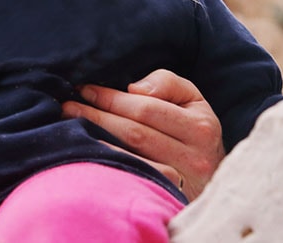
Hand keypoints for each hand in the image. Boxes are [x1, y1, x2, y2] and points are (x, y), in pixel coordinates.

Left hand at [61, 69, 224, 199]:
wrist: (213, 175)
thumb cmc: (192, 128)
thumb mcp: (190, 100)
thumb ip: (166, 83)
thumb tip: (135, 89)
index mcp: (201, 126)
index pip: (146, 108)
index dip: (111, 98)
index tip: (85, 89)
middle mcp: (196, 157)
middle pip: (135, 133)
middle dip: (97, 116)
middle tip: (68, 106)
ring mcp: (183, 182)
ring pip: (132, 157)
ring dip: (96, 140)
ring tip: (70, 125)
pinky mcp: (168, 199)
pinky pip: (133, 179)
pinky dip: (108, 163)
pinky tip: (87, 152)